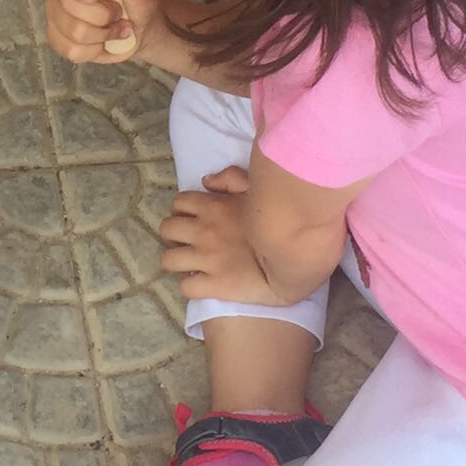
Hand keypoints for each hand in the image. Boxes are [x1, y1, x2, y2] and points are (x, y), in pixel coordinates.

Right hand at [45, 0, 165, 64]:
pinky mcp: (57, 40)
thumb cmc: (137, 2)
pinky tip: (103, 42)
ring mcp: (56, 17)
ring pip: (73, 31)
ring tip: (116, 28)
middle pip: (68, 5)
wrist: (139, 28)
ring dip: (103, 34)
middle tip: (118, 13)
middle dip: (102, 15)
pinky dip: (94, 50)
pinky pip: (72, 50)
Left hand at [158, 165, 284, 305]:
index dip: (182, 212)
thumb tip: (207, 181)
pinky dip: (192, 287)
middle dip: (174, 236)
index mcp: (212, 207)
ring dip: (177, 262)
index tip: (193, 221)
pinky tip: (204, 284)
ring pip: (168, 260)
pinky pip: (186, 287)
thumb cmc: (280, 218)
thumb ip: (231, 178)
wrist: (299, 256)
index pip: (178, 204)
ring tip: (191, 265)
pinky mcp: (215, 284)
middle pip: (166, 229)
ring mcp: (207, 259)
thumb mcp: (258, 187)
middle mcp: (203, 231)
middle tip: (189, 243)